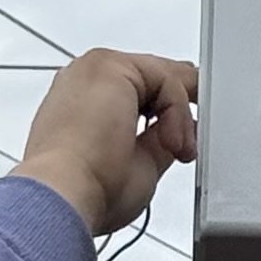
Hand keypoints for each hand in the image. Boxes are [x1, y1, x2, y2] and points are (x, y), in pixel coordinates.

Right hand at [9, 50, 198, 234]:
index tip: (186, 133)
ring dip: (178, 116)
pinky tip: (171, 143)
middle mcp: (85, 81)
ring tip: (178, 151)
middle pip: (151, 78)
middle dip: (180, 105)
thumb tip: (176, 131)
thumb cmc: (86, 190)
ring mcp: (94, 70)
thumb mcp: (139, 164)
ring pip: (160, 78)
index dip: (169, 109)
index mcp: (84, 105)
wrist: (64, 194)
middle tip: (197, 131)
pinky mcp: (109, 66)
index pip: (137, 92)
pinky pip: (166, 80)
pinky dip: (177, 113)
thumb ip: (157, 140)